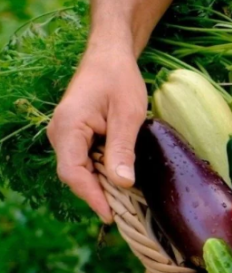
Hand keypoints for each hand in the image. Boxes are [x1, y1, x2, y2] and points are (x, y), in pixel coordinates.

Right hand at [47, 49, 146, 222]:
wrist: (110, 56)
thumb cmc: (119, 79)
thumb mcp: (128, 114)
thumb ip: (122, 148)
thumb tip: (122, 183)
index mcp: (68, 128)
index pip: (73, 172)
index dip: (92, 197)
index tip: (111, 216)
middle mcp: (61, 135)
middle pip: (76, 176)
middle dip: (100, 195)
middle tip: (127, 214)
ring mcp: (67, 136)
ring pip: (82, 171)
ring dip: (103, 185)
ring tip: (129, 202)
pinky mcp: (77, 137)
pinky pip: (87, 161)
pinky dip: (104, 172)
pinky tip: (123, 179)